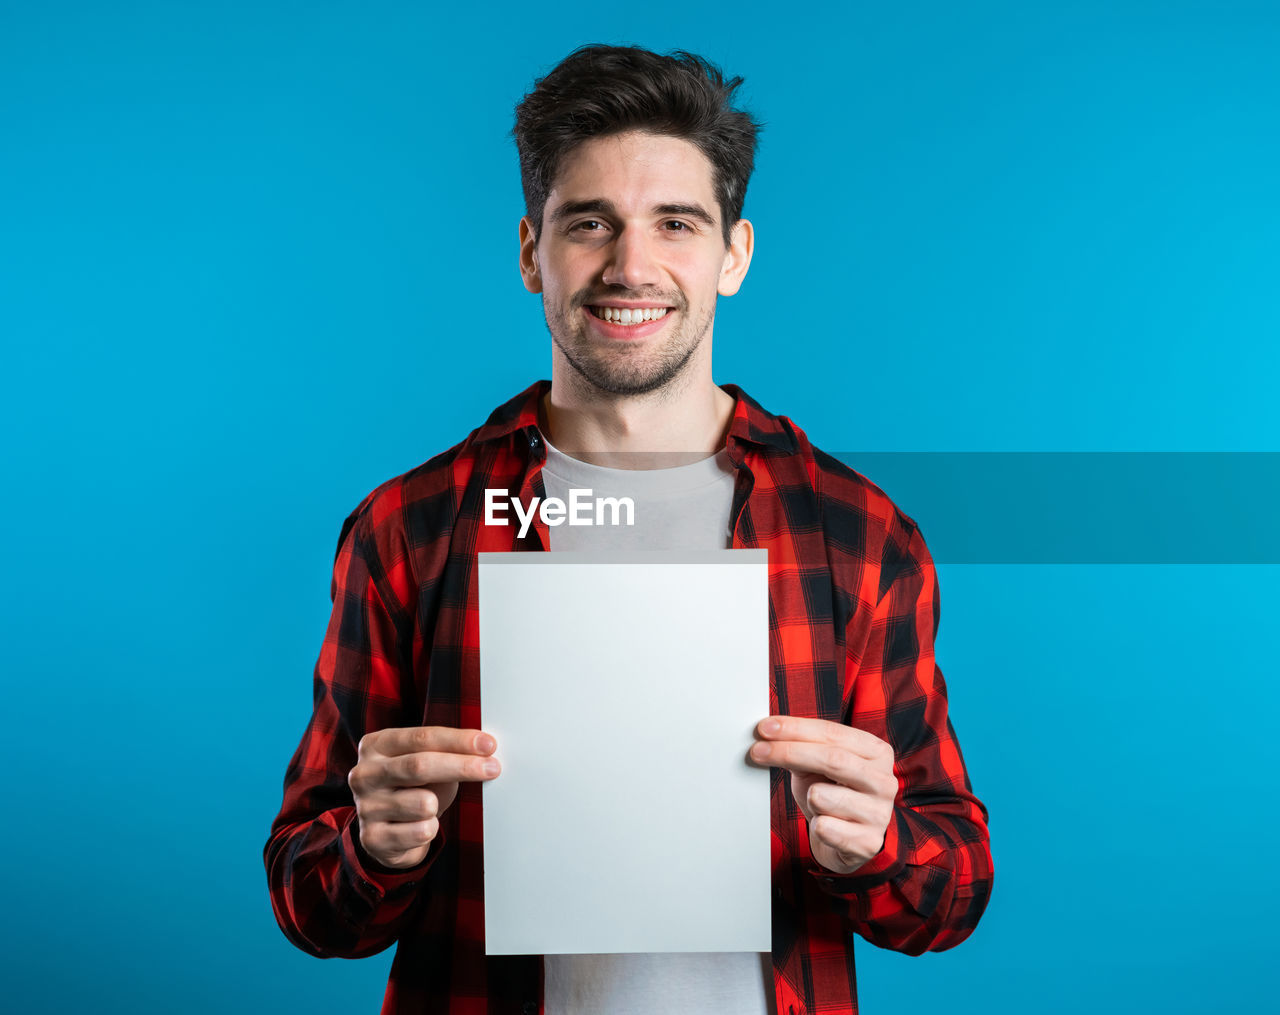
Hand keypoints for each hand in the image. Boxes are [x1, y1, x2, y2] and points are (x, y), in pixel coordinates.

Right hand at [348, 726, 500, 869]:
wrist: (388, 832)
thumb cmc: (414, 787)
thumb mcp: (428, 762)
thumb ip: (448, 750)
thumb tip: (487, 748)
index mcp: (376, 745)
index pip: (422, 737)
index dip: (458, 740)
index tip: (489, 744)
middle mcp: (364, 774)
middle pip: (419, 766)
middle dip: (462, 766)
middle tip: (493, 768)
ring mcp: (365, 807)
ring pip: (423, 803)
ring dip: (439, 804)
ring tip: (431, 805)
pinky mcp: (373, 838)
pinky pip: (421, 832)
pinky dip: (431, 829)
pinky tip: (420, 827)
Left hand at [750, 715, 896, 874]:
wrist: (848, 842)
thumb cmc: (832, 794)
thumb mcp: (816, 766)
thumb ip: (800, 747)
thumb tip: (767, 732)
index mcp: (875, 752)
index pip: (833, 733)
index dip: (796, 728)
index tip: (765, 728)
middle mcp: (884, 780)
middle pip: (832, 758)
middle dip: (789, 752)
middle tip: (757, 751)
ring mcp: (879, 813)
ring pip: (823, 796)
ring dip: (808, 797)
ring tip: (814, 802)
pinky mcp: (868, 842)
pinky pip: (825, 828)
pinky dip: (815, 825)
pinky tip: (823, 825)